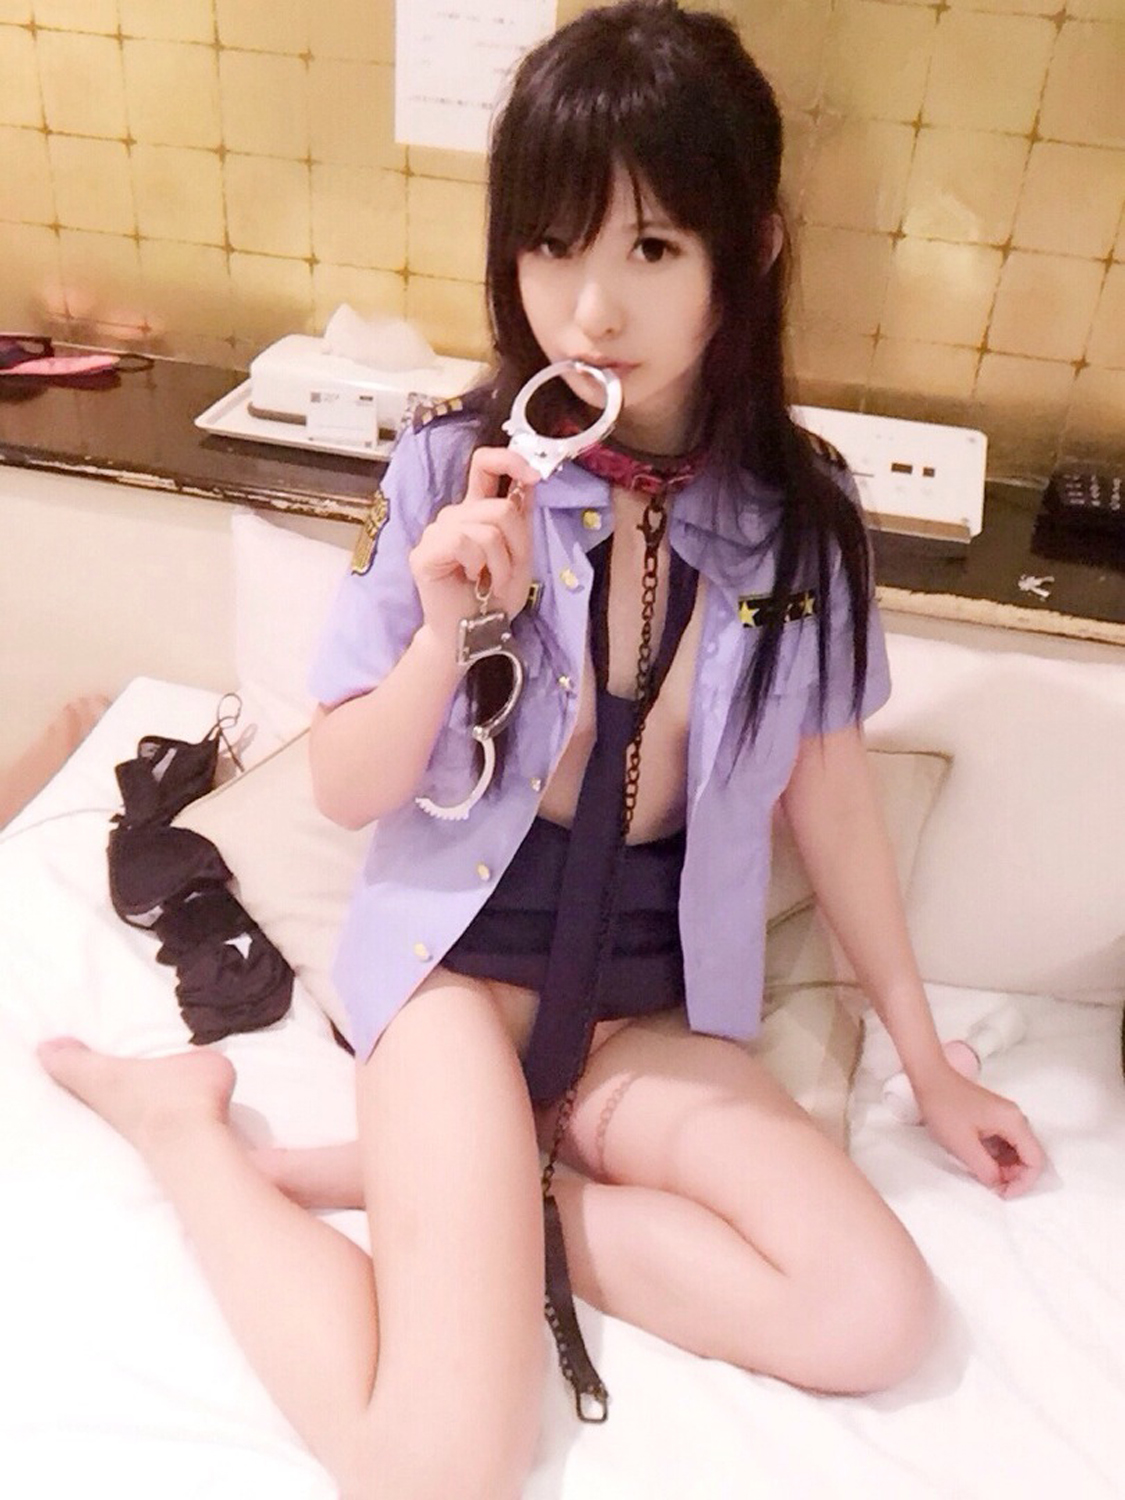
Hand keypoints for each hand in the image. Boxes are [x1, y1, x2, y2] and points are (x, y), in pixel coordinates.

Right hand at [409, 448, 539, 653]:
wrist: (475, 633)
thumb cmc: (495, 599)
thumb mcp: (521, 554)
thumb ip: (520, 517)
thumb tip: (528, 480)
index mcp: (476, 512)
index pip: (484, 464)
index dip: (509, 460)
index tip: (533, 476)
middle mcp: (455, 516)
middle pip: (499, 507)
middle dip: (516, 545)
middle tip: (508, 572)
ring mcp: (436, 532)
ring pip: (486, 528)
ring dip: (500, 562)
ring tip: (491, 582)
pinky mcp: (425, 552)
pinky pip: (464, 541)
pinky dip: (480, 565)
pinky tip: (473, 579)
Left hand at [913, 1063, 1046, 1198]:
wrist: (929, 1078)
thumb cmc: (944, 1108)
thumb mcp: (963, 1146)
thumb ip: (986, 1169)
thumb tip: (999, 1184)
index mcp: (1014, 1122)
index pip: (1036, 1160)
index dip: (1024, 1183)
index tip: (1004, 1194)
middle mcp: (1015, 1118)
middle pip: (1029, 1156)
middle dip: (1015, 1176)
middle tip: (993, 1187)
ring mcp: (1005, 1117)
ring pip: (1016, 1151)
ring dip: (1005, 1168)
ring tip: (984, 1175)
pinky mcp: (994, 1117)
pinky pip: (1004, 1143)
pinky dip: (997, 1157)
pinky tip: (980, 1162)